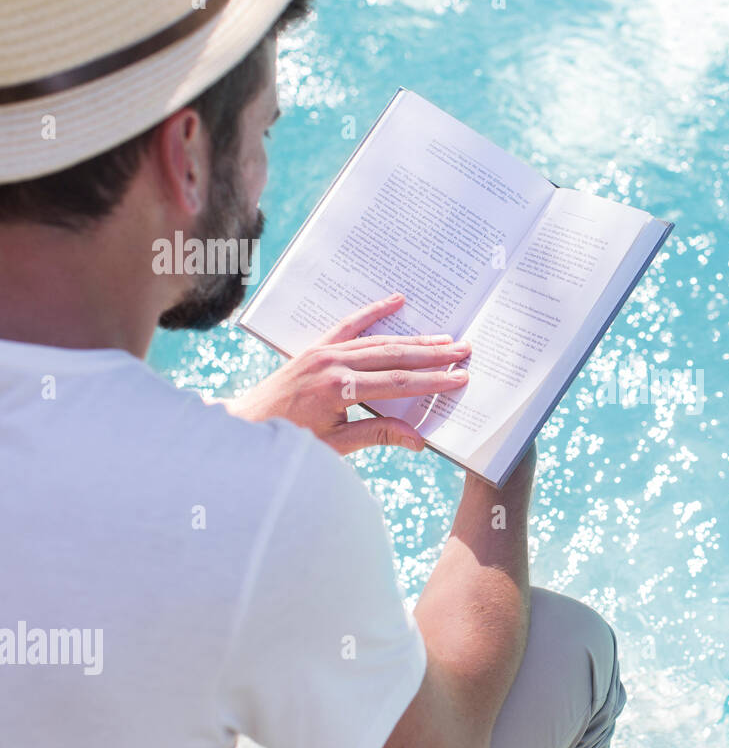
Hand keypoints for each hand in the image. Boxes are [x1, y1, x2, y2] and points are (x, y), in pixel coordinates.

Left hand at [226, 294, 469, 453]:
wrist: (247, 426)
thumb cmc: (290, 440)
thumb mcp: (336, 445)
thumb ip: (378, 435)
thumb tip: (419, 439)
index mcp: (339, 390)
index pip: (397, 383)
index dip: (431, 381)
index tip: (458, 378)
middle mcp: (333, 364)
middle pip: (394, 356)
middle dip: (432, 355)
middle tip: (462, 350)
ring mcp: (324, 352)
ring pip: (378, 340)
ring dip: (413, 339)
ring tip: (444, 338)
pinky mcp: (316, 348)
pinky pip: (349, 325)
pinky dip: (373, 312)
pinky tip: (396, 302)